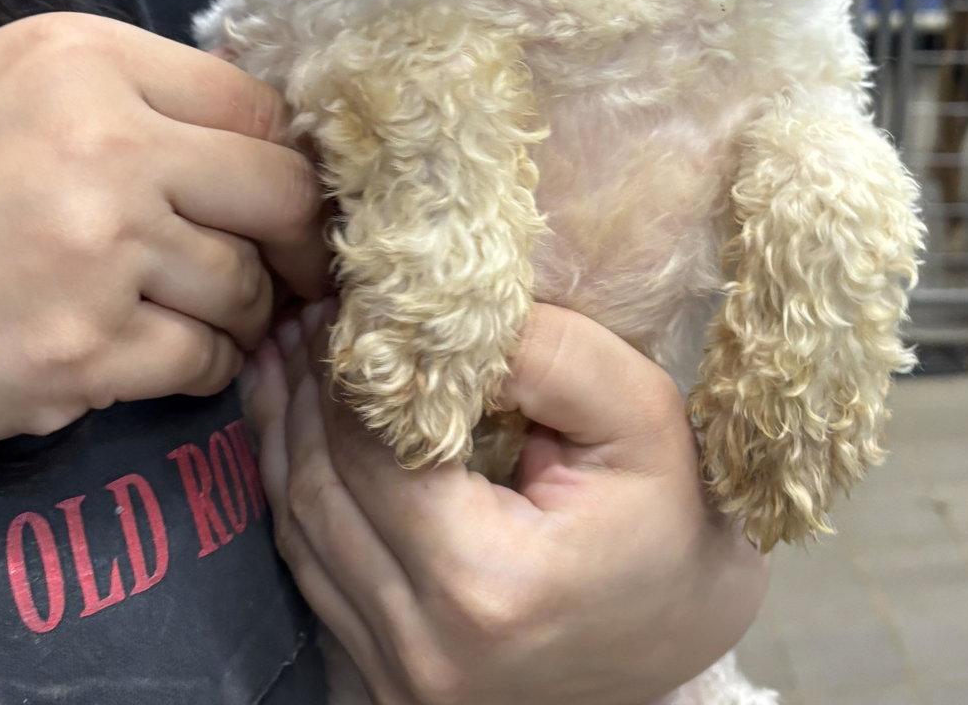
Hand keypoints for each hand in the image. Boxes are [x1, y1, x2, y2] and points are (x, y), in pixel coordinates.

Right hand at [0, 12, 328, 477]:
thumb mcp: (13, 78)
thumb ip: (132, 87)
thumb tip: (250, 125)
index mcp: (90, 64)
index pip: (255, 103)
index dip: (284, 155)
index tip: (284, 193)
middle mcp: (107, 145)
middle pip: (280, 193)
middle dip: (300, 238)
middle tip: (297, 265)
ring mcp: (99, 252)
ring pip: (244, 286)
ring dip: (244, 309)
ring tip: (212, 313)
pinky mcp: (84, 349)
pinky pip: (201, 359)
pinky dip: (204, 365)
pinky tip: (171, 355)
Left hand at [243, 303, 767, 704]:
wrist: (681, 629)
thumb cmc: (670, 512)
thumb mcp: (639, 410)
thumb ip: (547, 355)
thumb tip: (443, 321)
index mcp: (485, 581)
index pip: (373, 454)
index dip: (350, 371)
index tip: (348, 301)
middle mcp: (426, 645)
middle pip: (323, 494)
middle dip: (305, 394)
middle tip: (309, 314)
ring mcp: (400, 678)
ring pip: (301, 537)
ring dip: (286, 437)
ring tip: (289, 355)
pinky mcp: (390, 683)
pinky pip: (316, 576)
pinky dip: (301, 493)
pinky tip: (297, 429)